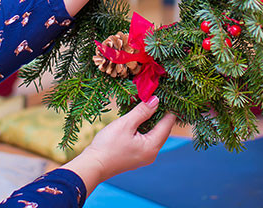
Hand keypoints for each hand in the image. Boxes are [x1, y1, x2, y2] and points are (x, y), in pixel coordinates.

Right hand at [60, 96, 175, 193]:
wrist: (93, 165)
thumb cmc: (108, 145)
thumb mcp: (126, 124)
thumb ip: (142, 112)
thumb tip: (156, 100)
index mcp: (152, 146)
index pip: (167, 125)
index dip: (169, 110)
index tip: (168, 96)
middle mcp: (152, 153)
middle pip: (162, 130)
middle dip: (159, 113)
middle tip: (156, 97)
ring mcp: (144, 156)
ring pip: (153, 134)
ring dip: (150, 119)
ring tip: (147, 104)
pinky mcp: (136, 155)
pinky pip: (145, 138)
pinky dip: (144, 127)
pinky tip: (138, 118)